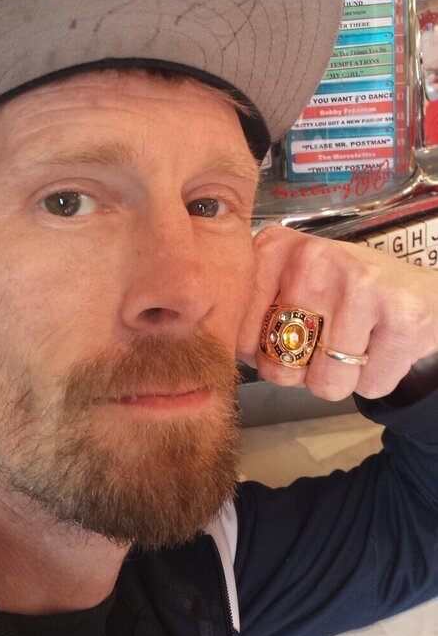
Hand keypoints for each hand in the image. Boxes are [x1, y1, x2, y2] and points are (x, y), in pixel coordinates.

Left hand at [236, 226, 437, 400]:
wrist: (417, 289)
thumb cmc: (342, 295)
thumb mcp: (290, 287)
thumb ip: (250, 315)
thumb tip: (217, 358)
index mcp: (274, 248)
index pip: (239, 339)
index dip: (264, 357)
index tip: (285, 337)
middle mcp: (312, 258)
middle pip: (279, 368)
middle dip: (303, 373)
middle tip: (326, 341)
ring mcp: (358, 283)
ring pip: (326, 384)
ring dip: (343, 378)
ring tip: (357, 341)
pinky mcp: (400, 314)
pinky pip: (370, 386)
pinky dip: (377, 378)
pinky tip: (383, 343)